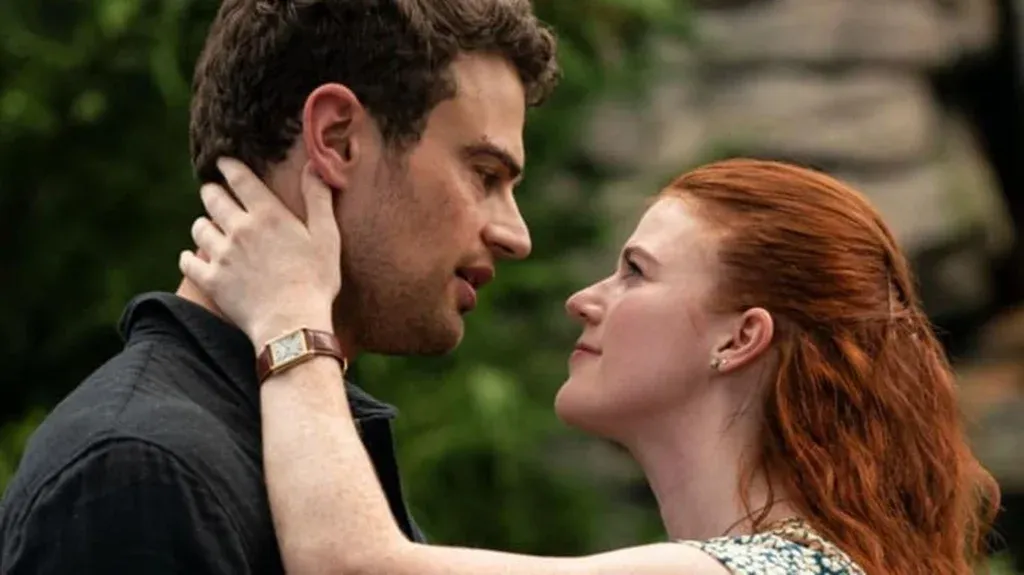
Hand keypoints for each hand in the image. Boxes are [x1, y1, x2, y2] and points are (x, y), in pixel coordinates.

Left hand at [179, 158, 340, 350]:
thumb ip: (318, 198)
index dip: (228, 166)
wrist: (293, 324)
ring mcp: (222, 255)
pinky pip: (188, 262)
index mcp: (267, 214)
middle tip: (215, 193)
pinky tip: (193, 258)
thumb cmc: (316, 280)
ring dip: (204, 225)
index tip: (223, 162)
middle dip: (213, 192)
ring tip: (210, 228)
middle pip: (212, 198)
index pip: (239, 178)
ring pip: (199, 228)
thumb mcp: (327, 236)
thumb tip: (315, 165)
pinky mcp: (211, 280)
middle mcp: (239, 228)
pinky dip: (189, 258)